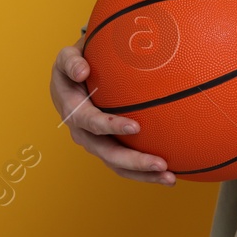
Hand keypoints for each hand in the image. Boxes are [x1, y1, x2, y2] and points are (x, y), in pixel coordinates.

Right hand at [50, 42, 175, 184]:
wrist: (69, 83)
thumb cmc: (74, 66)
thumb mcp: (65, 58)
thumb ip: (71, 62)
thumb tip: (82, 72)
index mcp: (73, 111)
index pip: (91, 122)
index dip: (111, 126)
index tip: (135, 127)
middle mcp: (83, 134)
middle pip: (108, 153)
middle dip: (134, 162)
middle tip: (161, 164)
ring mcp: (96, 144)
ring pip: (118, 165)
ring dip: (143, 175)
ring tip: (170, 178)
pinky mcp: (108, 147)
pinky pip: (126, 163)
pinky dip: (145, 171)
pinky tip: (170, 172)